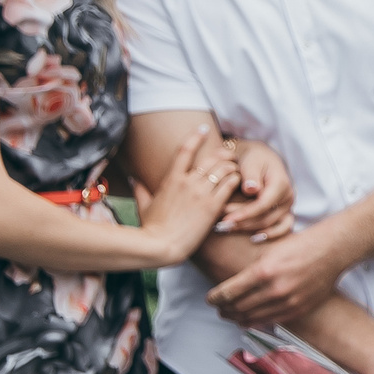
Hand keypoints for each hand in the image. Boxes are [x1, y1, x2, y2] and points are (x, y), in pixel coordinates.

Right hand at [131, 124, 240, 261]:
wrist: (161, 246)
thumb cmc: (151, 228)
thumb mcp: (143, 206)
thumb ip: (140, 190)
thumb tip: (133, 179)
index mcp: (171, 179)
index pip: (185, 150)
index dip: (196, 136)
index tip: (204, 128)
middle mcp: (187, 182)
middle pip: (212, 158)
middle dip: (224, 153)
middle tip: (231, 154)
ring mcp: (201, 193)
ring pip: (225, 169)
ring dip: (233, 167)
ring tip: (237, 169)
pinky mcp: (213, 206)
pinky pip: (231, 184)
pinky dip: (237, 180)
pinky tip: (239, 183)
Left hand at [206, 234, 343, 327]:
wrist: (331, 251)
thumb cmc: (300, 246)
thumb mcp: (269, 253)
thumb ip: (249, 272)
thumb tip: (228, 288)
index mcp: (263, 271)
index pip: (228, 292)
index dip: (214, 299)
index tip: (210, 299)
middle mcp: (275, 289)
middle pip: (237, 307)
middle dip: (223, 309)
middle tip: (218, 308)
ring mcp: (288, 302)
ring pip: (251, 317)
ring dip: (236, 318)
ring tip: (230, 314)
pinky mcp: (298, 309)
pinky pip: (269, 321)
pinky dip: (254, 322)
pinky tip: (247, 319)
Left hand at [219, 139, 296, 241]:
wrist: (259, 157)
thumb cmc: (252, 157)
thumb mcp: (250, 160)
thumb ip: (250, 174)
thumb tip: (251, 189)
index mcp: (281, 183)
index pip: (263, 204)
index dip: (245, 214)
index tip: (226, 219)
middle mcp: (288, 196)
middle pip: (266, 217)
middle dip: (242, 223)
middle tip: (220, 226)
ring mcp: (287, 206)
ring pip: (269, 224)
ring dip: (248, 228)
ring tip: (227, 229)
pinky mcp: (283, 211)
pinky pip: (281, 228)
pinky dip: (269, 234)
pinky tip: (253, 239)